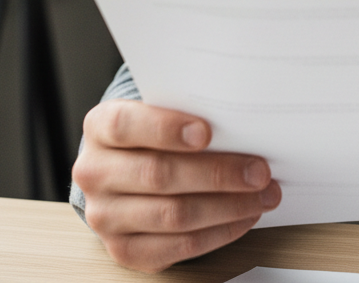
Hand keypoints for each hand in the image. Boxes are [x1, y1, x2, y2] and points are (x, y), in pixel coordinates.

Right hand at [72, 100, 280, 271]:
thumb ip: (187, 110)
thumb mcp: (160, 108)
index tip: (207, 132)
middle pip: (158, 175)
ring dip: (228, 206)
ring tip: (264, 195)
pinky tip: (245, 216)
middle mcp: (95, 173)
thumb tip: (241, 121)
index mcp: (100, 126)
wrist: (123, 167)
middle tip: (260, 171)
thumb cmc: (154, 131)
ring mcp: (106, 216)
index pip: (126, 126)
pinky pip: (178, 246)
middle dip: (218, 173)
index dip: (167, 129)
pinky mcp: (124, 250)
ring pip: (173, 215)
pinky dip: (219, 232)